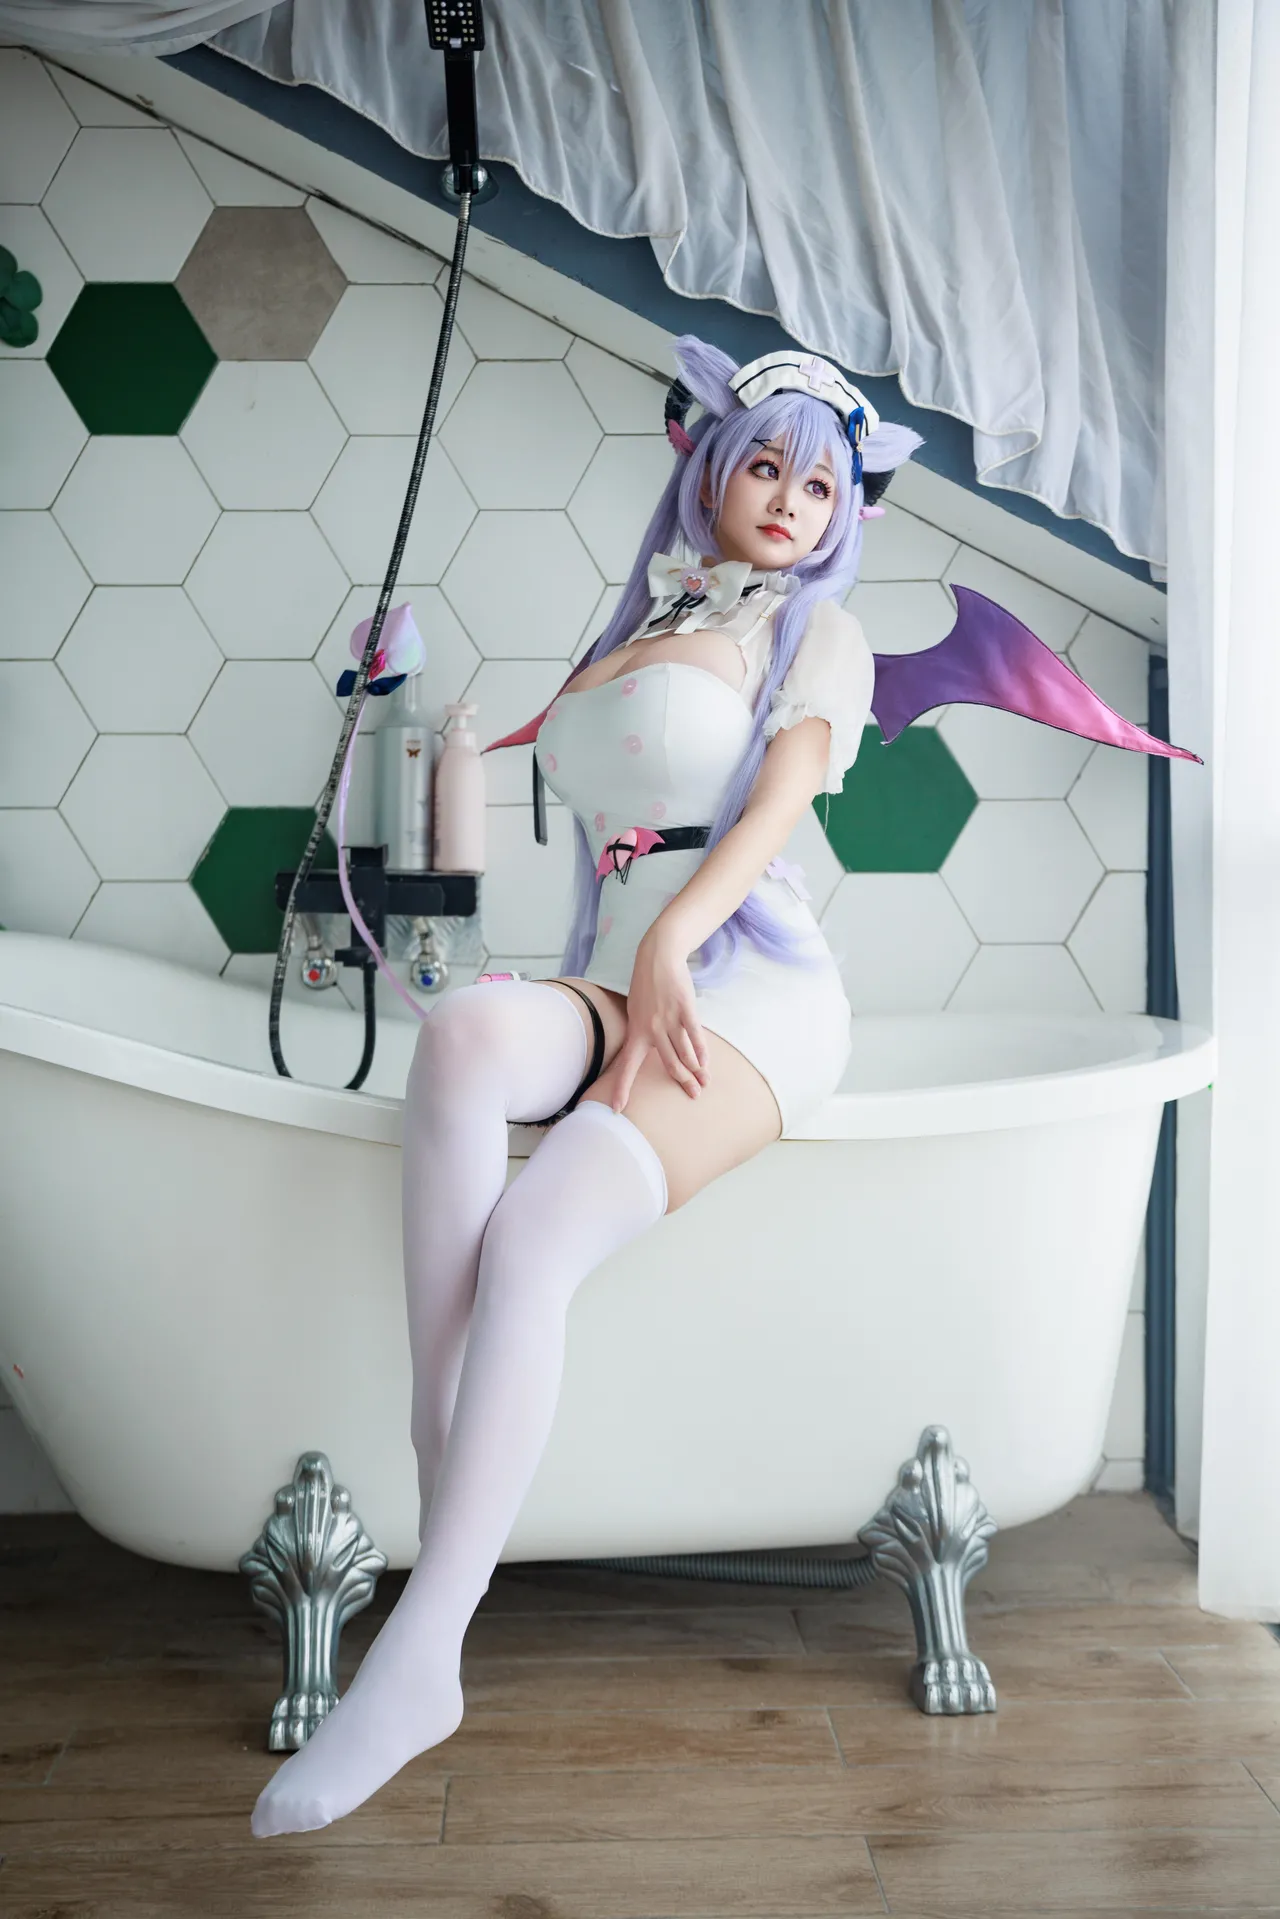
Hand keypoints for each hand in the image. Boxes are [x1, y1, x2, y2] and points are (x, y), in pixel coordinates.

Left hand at [605, 927, 709, 1110]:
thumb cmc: (646, 987)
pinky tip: (706, 1062)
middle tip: (694, 1095)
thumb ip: (643, 1033)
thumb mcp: (636, 1011)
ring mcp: (669, 1019)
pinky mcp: (685, 1008)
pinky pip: (694, 1034)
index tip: (616, 1108)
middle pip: (669, 1063)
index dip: (621, 1088)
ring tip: (704, 1082)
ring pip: (684, 1052)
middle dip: (682, 1081)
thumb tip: (651, 1053)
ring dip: (696, 1069)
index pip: (626, 1066)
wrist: (657, 957)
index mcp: (636, 1032)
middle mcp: (651, 1029)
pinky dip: (702, 1050)